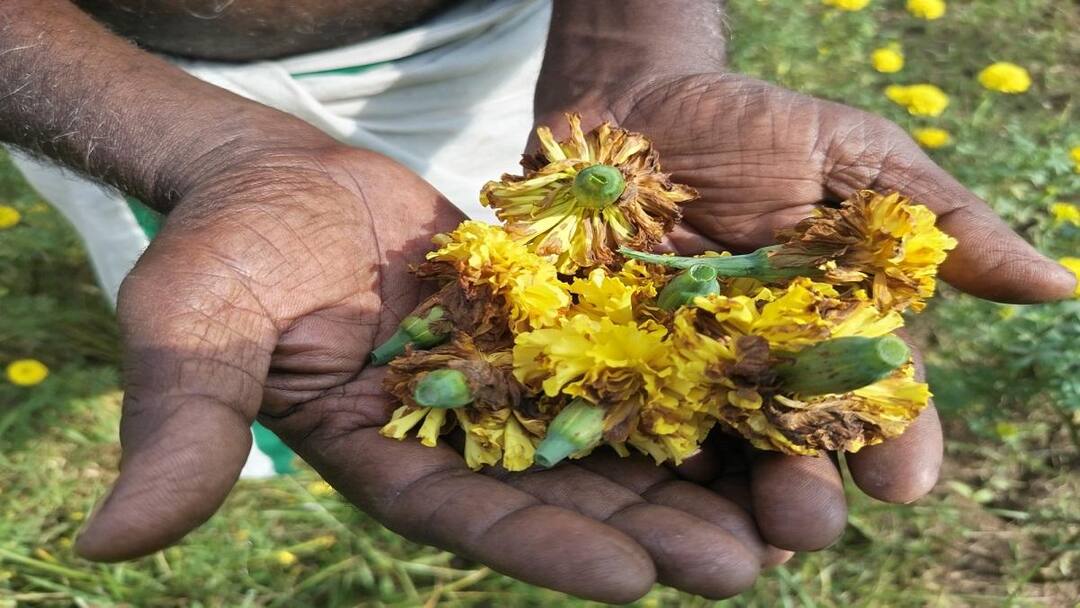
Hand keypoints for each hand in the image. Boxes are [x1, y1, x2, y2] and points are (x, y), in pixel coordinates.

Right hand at [75, 146, 783, 601]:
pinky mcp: (538, 321)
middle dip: (650, 530)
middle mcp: (458, 435)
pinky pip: (615, 356)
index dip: (548, 550)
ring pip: (607, 436)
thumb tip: (108, 545)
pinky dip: (677, 379)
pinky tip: (749, 399)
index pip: (472, 520)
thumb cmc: (228, 247)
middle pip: (563, 495)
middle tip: (744, 566)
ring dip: (688, 471)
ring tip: (779, 509)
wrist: (276, 175)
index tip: (632, 581)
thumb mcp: (195, 329)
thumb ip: (180, 427)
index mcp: (385, 459)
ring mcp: (503, 379)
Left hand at [535, 73, 1076, 552]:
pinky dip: (627, 452)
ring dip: (719, 501)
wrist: (627, 105)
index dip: (893, 441)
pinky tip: (633, 481)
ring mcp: (680, 373)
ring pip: (709, 456)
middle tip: (806, 519)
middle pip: (789, 449)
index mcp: (831, 332)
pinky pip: (618, 421)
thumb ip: (935, 225)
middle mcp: (760, 369)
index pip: (873, 401)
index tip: (903, 479)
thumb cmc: (746, 125)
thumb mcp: (849, 155)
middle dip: (802, 489)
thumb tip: (1058, 285)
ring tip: (724, 537)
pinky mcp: (606, 364)